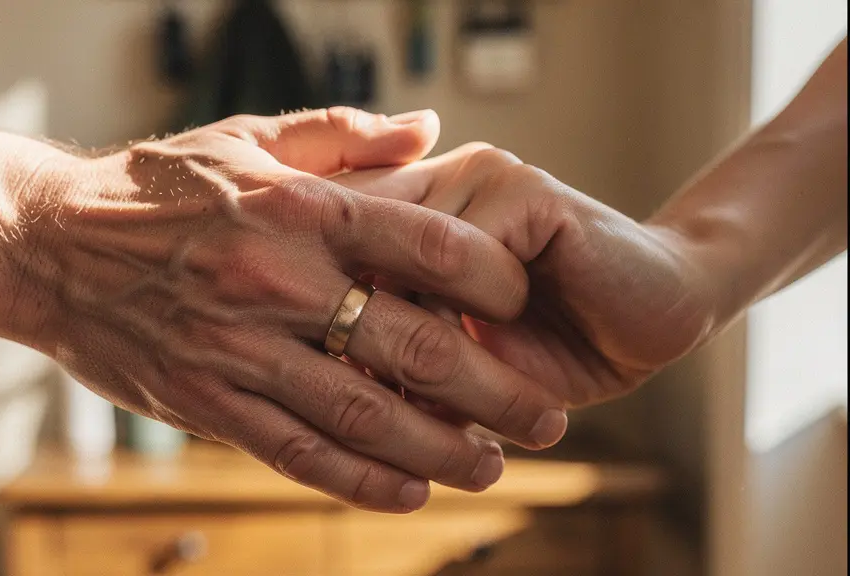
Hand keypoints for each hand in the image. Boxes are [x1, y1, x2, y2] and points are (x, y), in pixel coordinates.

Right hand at [5, 111, 564, 511]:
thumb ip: (344, 135)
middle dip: (494, 391)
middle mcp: (278, 282)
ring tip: (494, 468)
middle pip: (414, 346)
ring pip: (365, 414)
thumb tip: (429, 128)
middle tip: (547, 419)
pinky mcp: (207, 402)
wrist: (45, 244)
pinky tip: (410, 493)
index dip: (493, 280)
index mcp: (298, 210)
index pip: (427, 245)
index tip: (525, 305)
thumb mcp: (246, 138)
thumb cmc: (154, 188)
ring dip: (442, 450)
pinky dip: (361, 480)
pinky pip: (299, 452)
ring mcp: (241, 350)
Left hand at [336, 143, 713, 408]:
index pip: (330, 250)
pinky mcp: (529, 189)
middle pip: (353, 256)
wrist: (653, 319)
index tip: (316, 388)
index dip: (316, 316)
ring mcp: (482, 177)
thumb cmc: (549, 344)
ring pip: (404, 262)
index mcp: (408, 212)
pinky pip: (469, 259)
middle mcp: (437, 182)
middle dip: (358, 339)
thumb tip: (324, 391)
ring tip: (436, 398)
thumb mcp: (457, 356)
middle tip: (376, 402)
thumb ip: (398, 349)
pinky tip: (498, 353)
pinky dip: (473, 320)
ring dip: (416, 341)